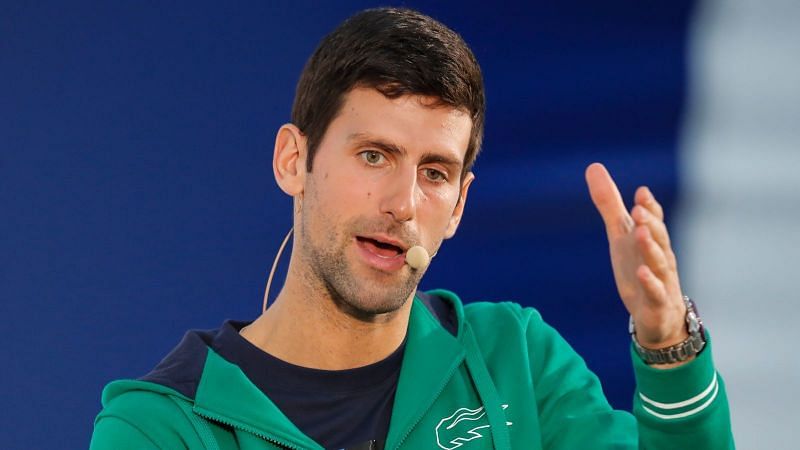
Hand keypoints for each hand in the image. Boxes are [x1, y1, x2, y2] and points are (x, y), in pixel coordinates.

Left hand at [585, 163, 687, 350]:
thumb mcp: (620, 235)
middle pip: (658, 237)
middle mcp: (659, 256)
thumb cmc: (639, 268)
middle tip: (638, 208)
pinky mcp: (656, 302)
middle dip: (650, 222)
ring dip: (651, 247)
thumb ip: (609, 204)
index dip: (649, 207)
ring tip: (641, 232)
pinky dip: (649, 281)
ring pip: (659, 261)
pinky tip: (641, 271)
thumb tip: (593, 166)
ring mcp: (661, 279)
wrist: (657, 315)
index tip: (641, 192)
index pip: (653, 219)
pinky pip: (655, 291)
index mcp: (650, 239)